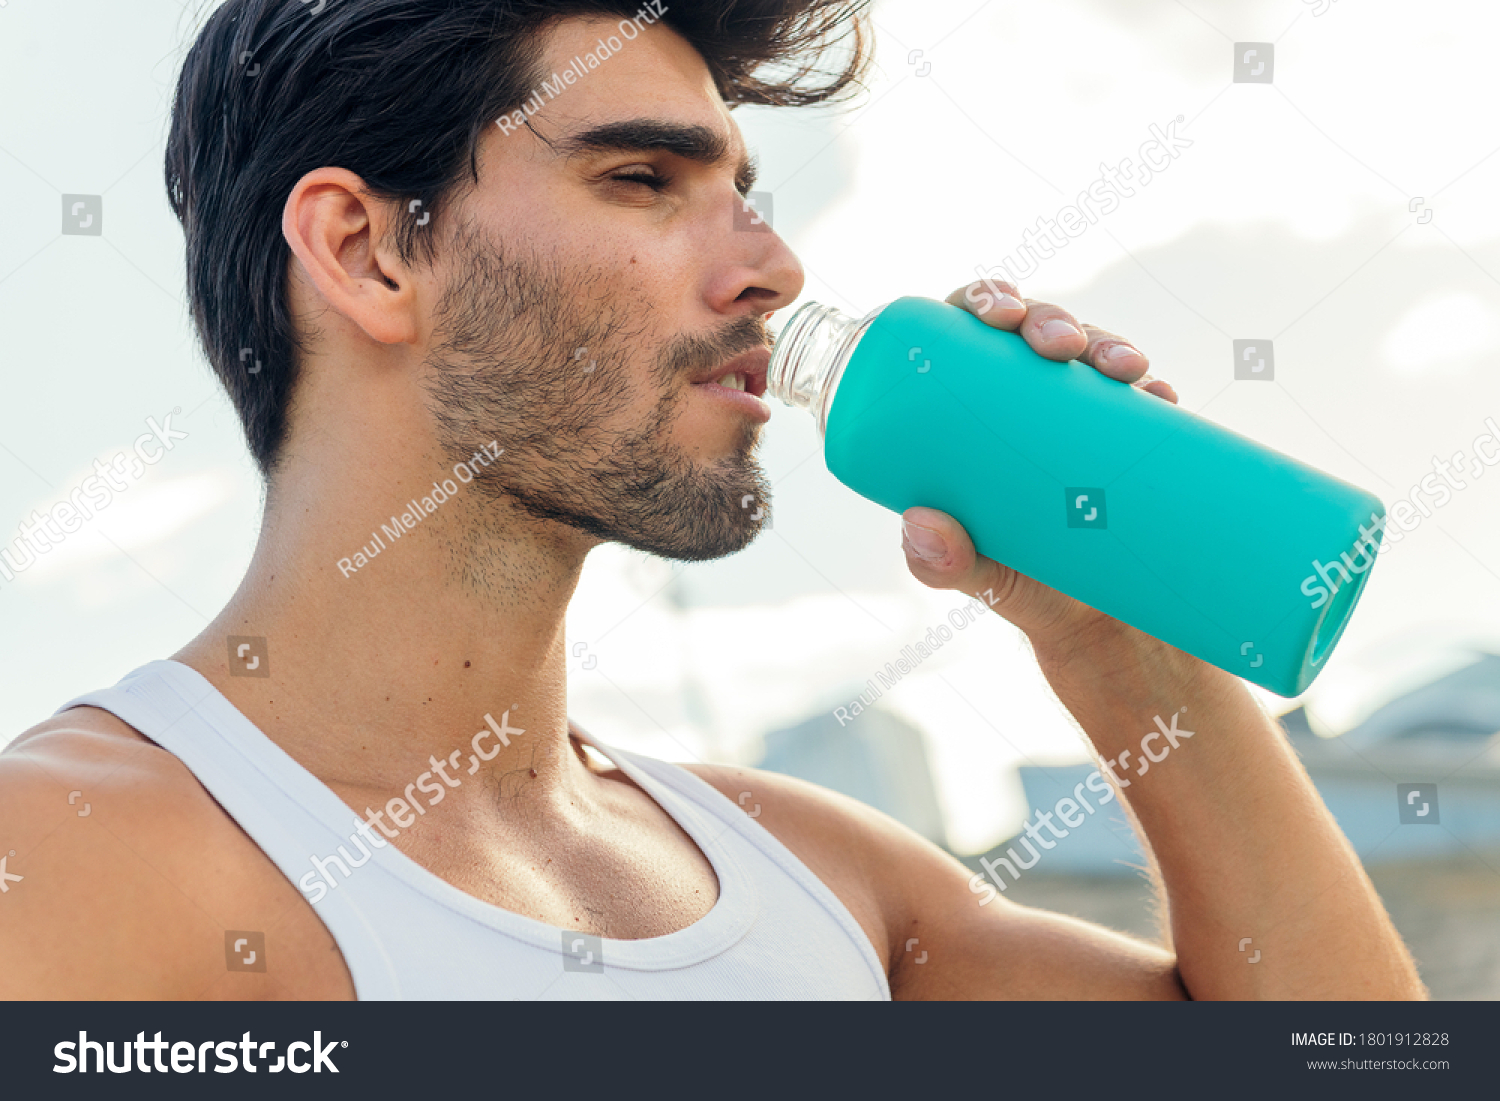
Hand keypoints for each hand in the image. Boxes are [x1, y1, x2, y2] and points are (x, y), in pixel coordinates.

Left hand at [898, 277, 1178, 647]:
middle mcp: (1032, 407)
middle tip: (1059, 344)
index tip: (995, 313)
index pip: (971, 337)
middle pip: (1034, 333)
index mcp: (977, 416)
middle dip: (1049, 318)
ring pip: (1094, 355)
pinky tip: (1158, 393)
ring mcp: (1088, 420)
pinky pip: (1147, 400)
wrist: (1107, 632)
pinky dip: (1154, 389)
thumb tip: (921, 524)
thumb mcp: (977, 579)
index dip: (981, 302)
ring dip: (1107, 344)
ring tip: (1123, 368)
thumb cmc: (1025, 589)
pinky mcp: (1139, 443)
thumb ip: (943, 563)